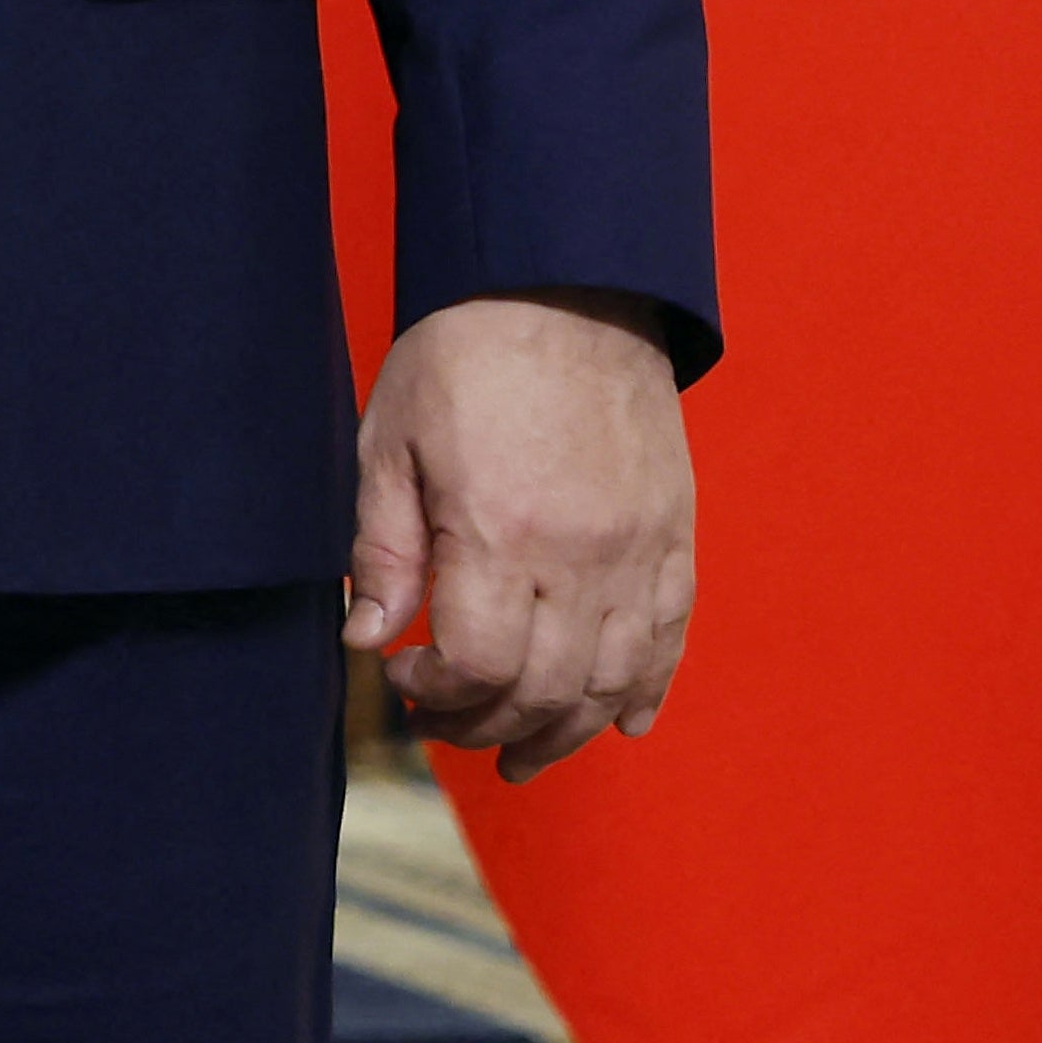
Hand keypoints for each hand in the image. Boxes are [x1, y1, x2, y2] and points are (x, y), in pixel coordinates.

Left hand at [350, 288, 695, 783]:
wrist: (566, 286)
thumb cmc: (463, 355)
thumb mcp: (390, 439)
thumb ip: (384, 547)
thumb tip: (366, 638)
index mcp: (500, 530)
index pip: (482, 667)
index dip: (438, 692)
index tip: (405, 674)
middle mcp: (582, 555)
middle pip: (548, 691)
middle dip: (488, 727)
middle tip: (444, 725)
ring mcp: (640, 550)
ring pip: (614, 682)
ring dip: (565, 734)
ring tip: (518, 755)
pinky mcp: (674, 535)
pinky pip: (671, 638)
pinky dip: (645, 691)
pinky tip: (618, 724)